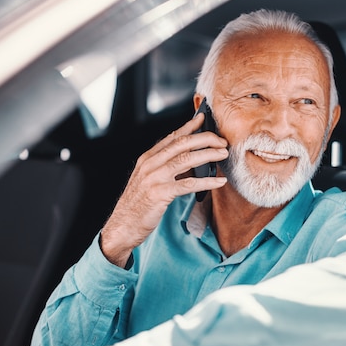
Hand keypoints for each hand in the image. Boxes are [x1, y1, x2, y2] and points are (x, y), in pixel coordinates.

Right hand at [101, 113, 227, 266]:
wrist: (122, 226)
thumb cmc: (137, 205)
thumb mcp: (147, 180)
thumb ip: (164, 168)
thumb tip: (192, 161)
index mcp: (147, 158)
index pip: (172, 137)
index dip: (189, 126)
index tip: (203, 119)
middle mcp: (150, 164)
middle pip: (182, 144)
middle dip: (205, 139)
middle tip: (222, 141)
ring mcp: (155, 178)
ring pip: (186, 159)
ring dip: (209, 155)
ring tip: (223, 154)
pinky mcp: (161, 194)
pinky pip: (189, 184)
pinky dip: (207, 181)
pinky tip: (219, 181)